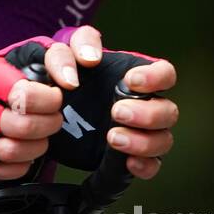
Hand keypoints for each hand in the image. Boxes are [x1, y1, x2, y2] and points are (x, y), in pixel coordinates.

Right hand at [0, 36, 64, 181]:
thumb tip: (74, 76)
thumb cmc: (15, 74)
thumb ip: (62, 56)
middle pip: (20, 127)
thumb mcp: (38, 53)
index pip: (23, 96)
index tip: (56, 98)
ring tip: (39, 136)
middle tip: (53, 119)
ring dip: (35, 147)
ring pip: (8, 152)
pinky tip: (24, 153)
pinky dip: (18, 166)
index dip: (50, 101)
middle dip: (48, 125)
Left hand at [47, 26, 178, 179]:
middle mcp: (145, 106)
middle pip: (168, 112)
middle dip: (147, 114)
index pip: (165, 74)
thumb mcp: (64, 56)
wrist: (45, 111)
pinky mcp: (128, 157)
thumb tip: (91, 58)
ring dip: (143, 141)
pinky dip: (144, 166)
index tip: (131, 81)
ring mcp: (140, 133)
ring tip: (112, 138)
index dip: (156, 78)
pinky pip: (151, 166)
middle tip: (116, 112)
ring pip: (163, 141)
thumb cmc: (64, 78)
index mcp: (138, 79)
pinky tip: (128, 162)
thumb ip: (77, 47)